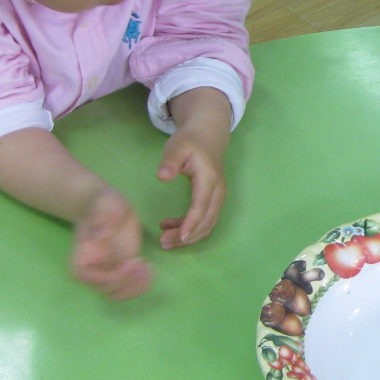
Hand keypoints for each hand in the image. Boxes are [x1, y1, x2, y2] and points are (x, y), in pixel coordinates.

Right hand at [71, 188, 153, 299]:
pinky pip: (130, 287)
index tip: (129, 262)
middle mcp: (91, 272)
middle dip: (128, 282)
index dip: (113, 277)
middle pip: (109, 291)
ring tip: (149, 269)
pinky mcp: (122, 270)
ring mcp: (108, 273)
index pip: (94, 280)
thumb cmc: (103, 204)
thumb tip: (98, 236)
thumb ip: (101, 220)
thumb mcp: (103, 207)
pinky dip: (142, 285)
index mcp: (80, 260)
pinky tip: (152, 271)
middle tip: (144, 265)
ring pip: (120, 293)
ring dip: (137, 287)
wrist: (109, 205)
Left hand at [157, 125, 226, 248]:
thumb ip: (170, 162)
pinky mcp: (214, 201)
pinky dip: (190, 229)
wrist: (208, 136)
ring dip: (189, 237)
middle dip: (186, 236)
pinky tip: (171, 226)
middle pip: (206, 221)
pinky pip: (206, 221)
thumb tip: (162, 176)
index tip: (177, 238)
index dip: (190, 224)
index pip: (201, 206)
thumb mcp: (177, 147)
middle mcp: (217, 192)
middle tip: (163, 243)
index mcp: (208, 179)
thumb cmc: (190, 142)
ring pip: (208, 225)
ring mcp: (218, 198)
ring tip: (166, 240)